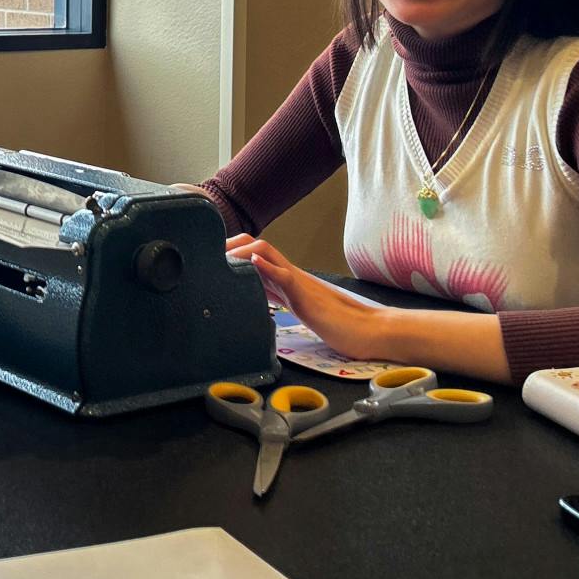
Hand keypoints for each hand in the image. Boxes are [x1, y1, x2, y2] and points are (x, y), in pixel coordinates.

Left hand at [226, 235, 388, 361]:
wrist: (370, 332)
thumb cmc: (341, 326)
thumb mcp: (302, 312)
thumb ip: (284, 302)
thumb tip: (259, 301)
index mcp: (289, 283)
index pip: (257, 258)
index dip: (233, 254)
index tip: (212, 260)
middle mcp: (292, 277)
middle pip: (257, 248)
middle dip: (230, 246)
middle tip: (208, 255)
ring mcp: (300, 284)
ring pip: (267, 254)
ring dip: (242, 251)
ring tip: (221, 255)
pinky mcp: (308, 297)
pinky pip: (286, 277)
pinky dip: (268, 268)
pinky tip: (254, 263)